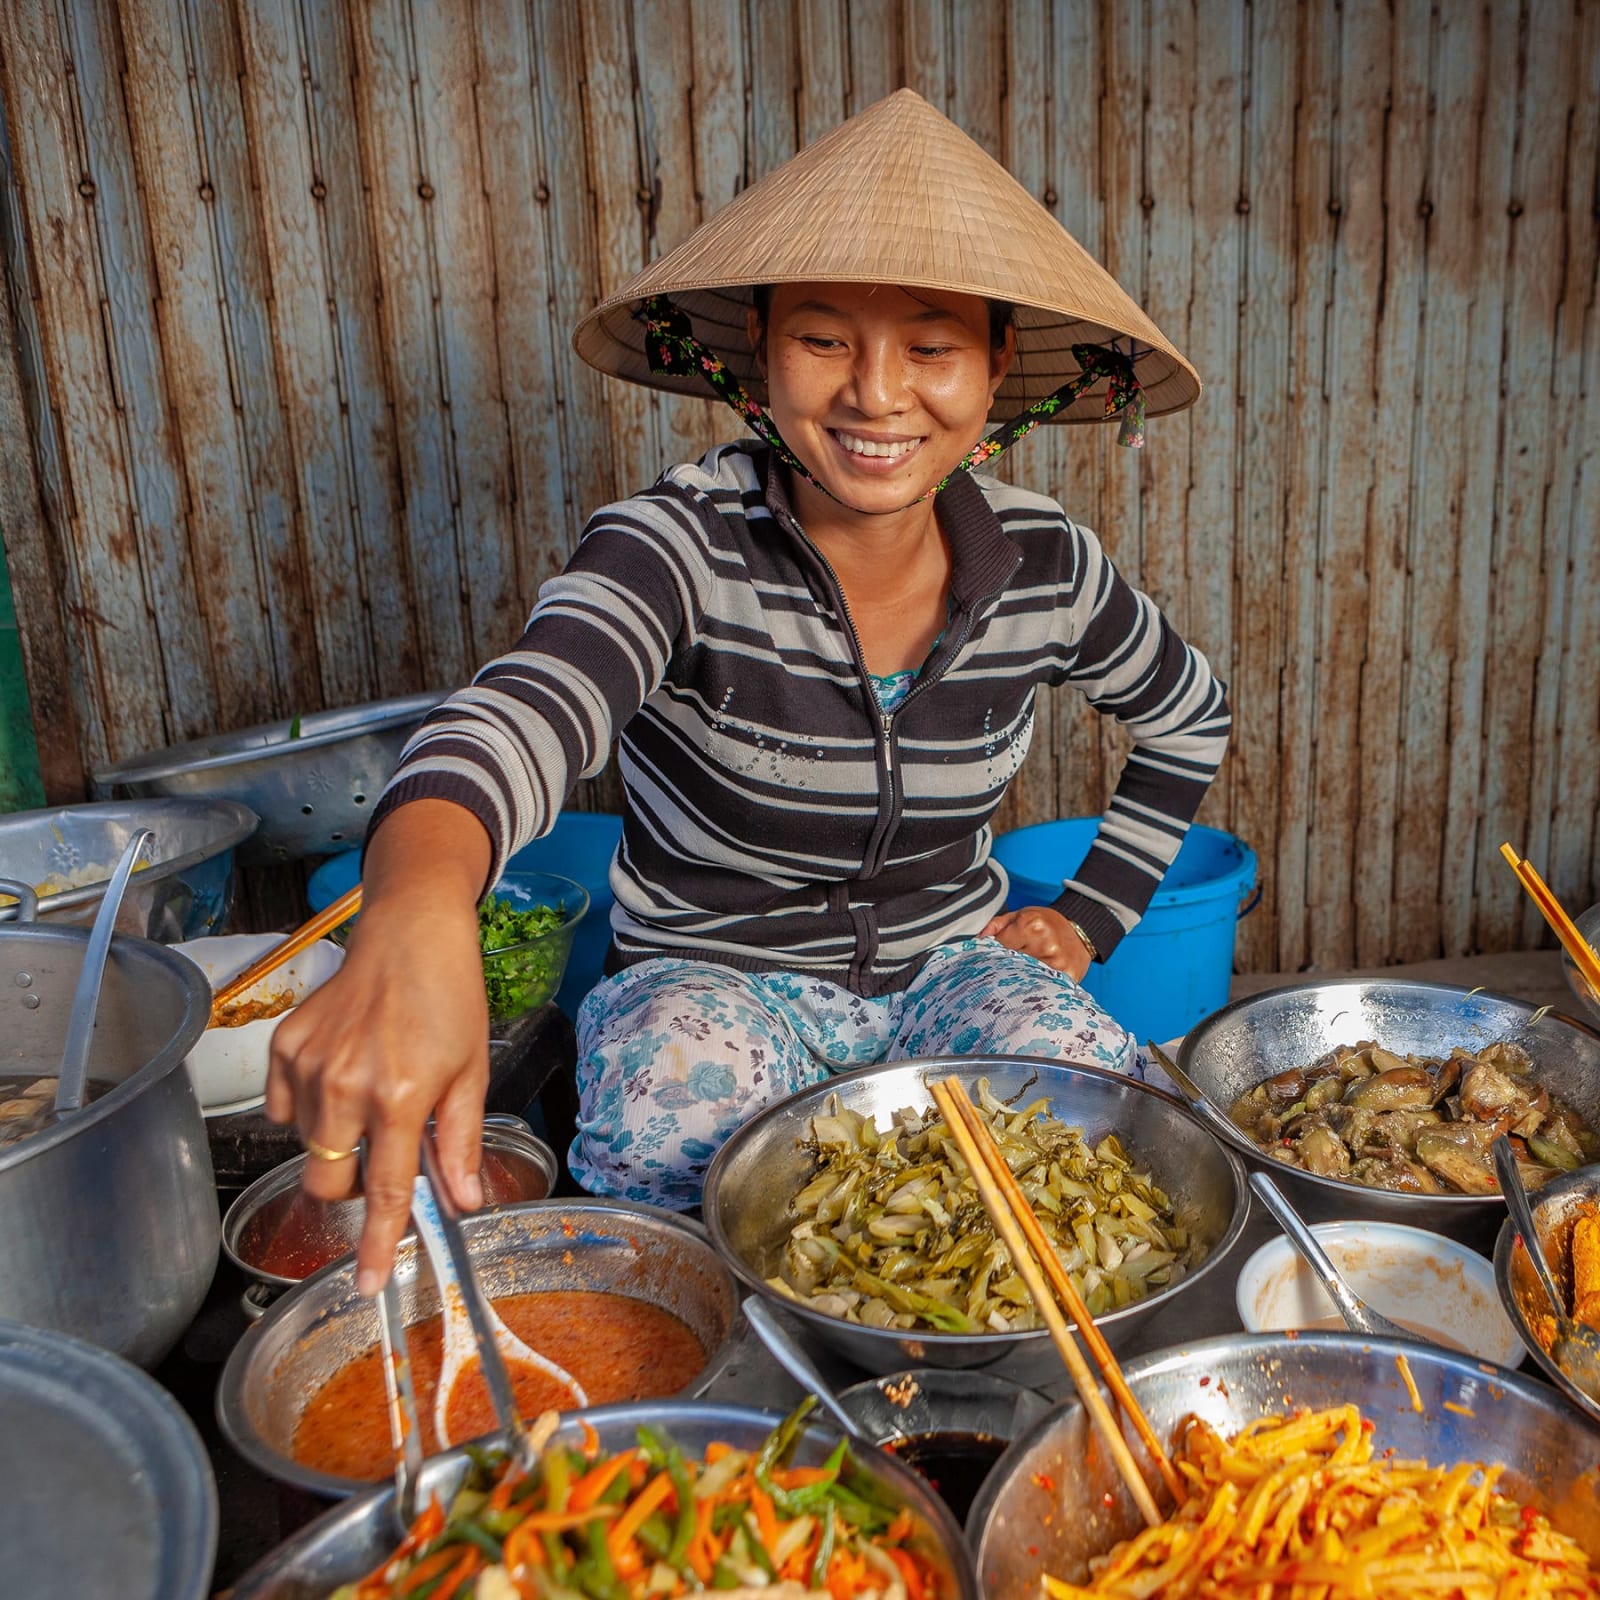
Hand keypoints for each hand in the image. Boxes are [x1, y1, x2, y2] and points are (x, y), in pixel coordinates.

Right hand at [265, 801, 492, 1294]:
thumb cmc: (450, 995)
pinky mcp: (283, 1045)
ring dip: (335, 1140)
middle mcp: (347, 1085)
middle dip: (352, 1187)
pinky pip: (284, 1107)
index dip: (379, 1244)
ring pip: (306, 1145)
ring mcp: (308, 1064)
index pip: (388, 1190)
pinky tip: (341, 1075)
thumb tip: (462, 1202)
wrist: (410, 930)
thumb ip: (460, 1141)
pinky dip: (309, 1106)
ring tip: (371, 1093)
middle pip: (329, 1180)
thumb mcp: (472, 1071)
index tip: (368, 1285)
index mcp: (402, 1095)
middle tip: (383, 1157)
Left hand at [981, 904, 1092, 981]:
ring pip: (1025, 979)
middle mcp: (1046, 944)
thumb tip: (975, 943)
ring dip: (1017, 982)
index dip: (990, 956)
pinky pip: (1043, 988)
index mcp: (1031, 925)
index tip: (987, 962)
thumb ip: (994, 926)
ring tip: (1013, 982)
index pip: (999, 948)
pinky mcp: (1068, 977)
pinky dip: (1034, 989)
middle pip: (1011, 965)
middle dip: (1002, 971)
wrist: (1080, 931)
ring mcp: (1058, 963)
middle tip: (995, 977)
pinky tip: (1029, 988)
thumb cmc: (1045, 923)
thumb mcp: (1018, 915)